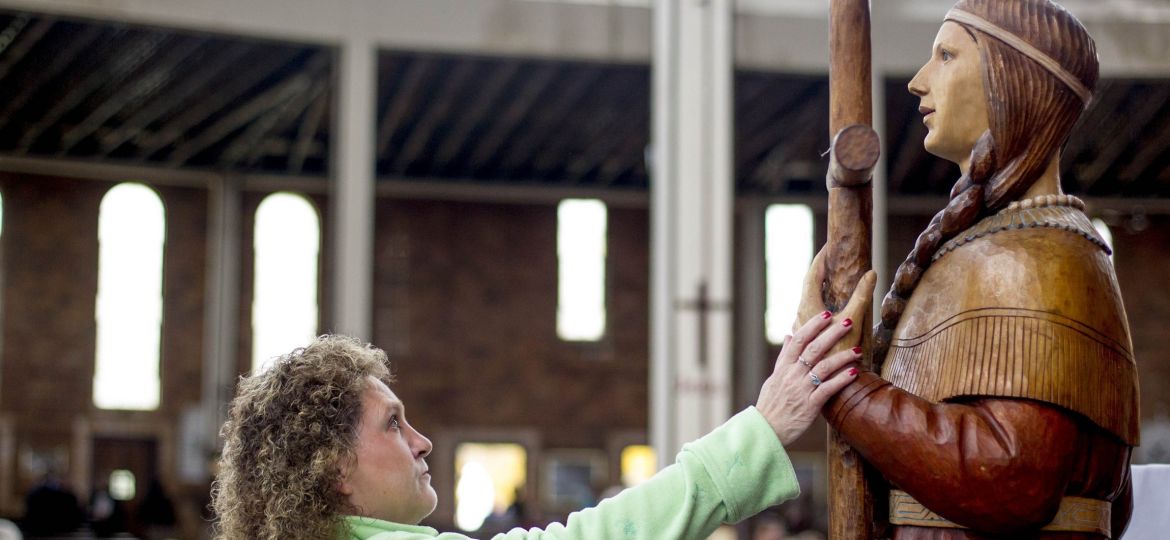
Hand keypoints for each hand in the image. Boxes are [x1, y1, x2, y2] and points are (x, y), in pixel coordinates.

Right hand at [758, 270, 875, 445]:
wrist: (766, 430)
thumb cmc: (771, 403)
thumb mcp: (774, 377)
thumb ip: (784, 357)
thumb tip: (789, 335)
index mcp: (784, 367)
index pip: (799, 340)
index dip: (813, 325)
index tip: (827, 314)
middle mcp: (792, 375)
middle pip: (814, 349)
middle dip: (832, 334)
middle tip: (848, 322)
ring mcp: (801, 390)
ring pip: (824, 367)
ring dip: (842, 357)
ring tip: (858, 349)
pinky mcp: (810, 406)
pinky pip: (828, 389)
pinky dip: (841, 379)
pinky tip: (854, 372)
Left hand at [795, 250, 873, 356]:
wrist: (826, 382)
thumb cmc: (839, 352)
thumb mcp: (853, 320)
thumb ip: (861, 296)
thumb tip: (872, 273)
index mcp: (808, 306)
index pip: (812, 275)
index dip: (820, 260)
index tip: (827, 247)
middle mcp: (800, 315)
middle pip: (808, 286)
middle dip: (820, 271)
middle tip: (830, 258)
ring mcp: (800, 327)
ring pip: (808, 302)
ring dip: (819, 288)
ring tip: (830, 278)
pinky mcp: (804, 338)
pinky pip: (809, 315)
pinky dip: (819, 305)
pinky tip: (826, 307)